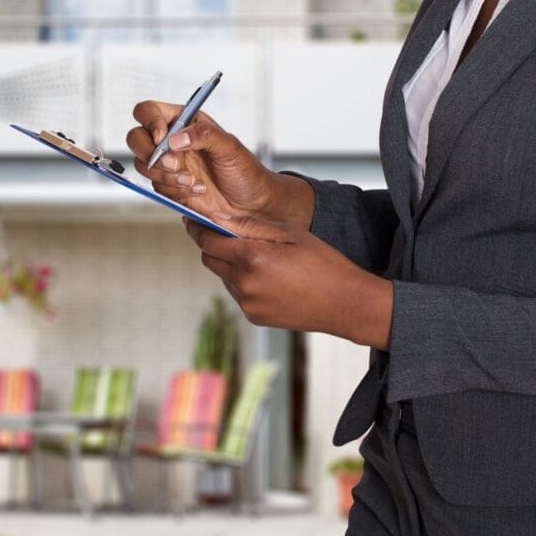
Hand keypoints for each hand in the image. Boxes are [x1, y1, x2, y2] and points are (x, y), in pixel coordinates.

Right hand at [127, 101, 313, 227]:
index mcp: (184, 122)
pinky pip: (156, 186)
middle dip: (150, 153)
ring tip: (193, 181)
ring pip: (142, 164)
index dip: (149, 122)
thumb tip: (175, 138)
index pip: (149, 111)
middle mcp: (171, 141)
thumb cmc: (246, 172)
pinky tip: (197, 191)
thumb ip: (203, 135)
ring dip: (165, 175)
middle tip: (175, 165)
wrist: (251, 206)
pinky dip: (174, 190)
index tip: (163, 139)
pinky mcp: (169, 186)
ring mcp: (168, 164)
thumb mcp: (230, 147)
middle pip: (135, 137)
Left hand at [184, 214, 392, 348]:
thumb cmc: (323, 263)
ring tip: (261, 258)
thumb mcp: (290, 233)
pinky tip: (270, 277)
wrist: (345, 304)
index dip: (197, 228)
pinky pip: (239, 294)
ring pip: (224, 277)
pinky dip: (245, 282)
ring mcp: (248, 304)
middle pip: (210, 260)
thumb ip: (254, 226)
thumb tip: (223, 218)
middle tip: (227, 234)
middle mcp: (245, 284)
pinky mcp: (254, 317)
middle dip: (214, 246)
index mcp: (252, 258)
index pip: (208, 240)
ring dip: (232, 265)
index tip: (190, 220)